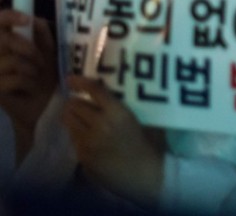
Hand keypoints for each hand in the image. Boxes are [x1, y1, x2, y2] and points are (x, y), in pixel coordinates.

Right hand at [0, 10, 56, 139]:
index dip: (9, 16)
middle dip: (29, 49)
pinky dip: (28, 82)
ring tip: (36, 76)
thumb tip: (36, 18)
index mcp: (4, 45)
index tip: (27, 20)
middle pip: (4, 40)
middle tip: (40, 61)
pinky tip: (30, 88)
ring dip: (31, 68)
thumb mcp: (48, 54)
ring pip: (11, 60)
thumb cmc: (45, 78)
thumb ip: (42, 36)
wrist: (41, 108)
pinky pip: (14, 77)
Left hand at [63, 75, 163, 205]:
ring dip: (72, 115)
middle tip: (80, 100)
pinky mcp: (82, 154)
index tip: (71, 78)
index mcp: (118, 113)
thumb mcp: (142, 120)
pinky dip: (76, 132)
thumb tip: (117, 93)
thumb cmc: (149, 145)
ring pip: (68, 120)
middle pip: (75, 105)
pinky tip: (86, 134)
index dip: (80, 82)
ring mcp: (87, 141)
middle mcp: (99, 124)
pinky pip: (73, 137)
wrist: (143, 174)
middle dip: (75, 100)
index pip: (94, 91)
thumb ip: (126, 108)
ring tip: (79, 115)